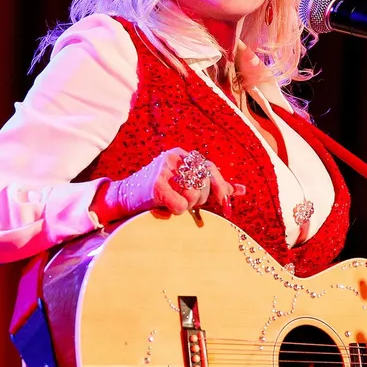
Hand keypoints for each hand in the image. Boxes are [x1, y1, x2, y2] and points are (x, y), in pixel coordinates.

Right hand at [94, 147, 244, 223]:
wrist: (124, 197)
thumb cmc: (160, 192)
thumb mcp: (186, 183)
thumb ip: (213, 185)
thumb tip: (242, 190)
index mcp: (182, 155)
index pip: (210, 168)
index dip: (220, 186)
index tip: (225, 202)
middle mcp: (174, 157)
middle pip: (203, 183)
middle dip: (199, 198)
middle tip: (185, 202)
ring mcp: (163, 169)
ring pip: (193, 195)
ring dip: (186, 205)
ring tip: (172, 203)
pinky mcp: (155, 185)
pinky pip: (180, 205)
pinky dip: (175, 211)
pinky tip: (165, 208)